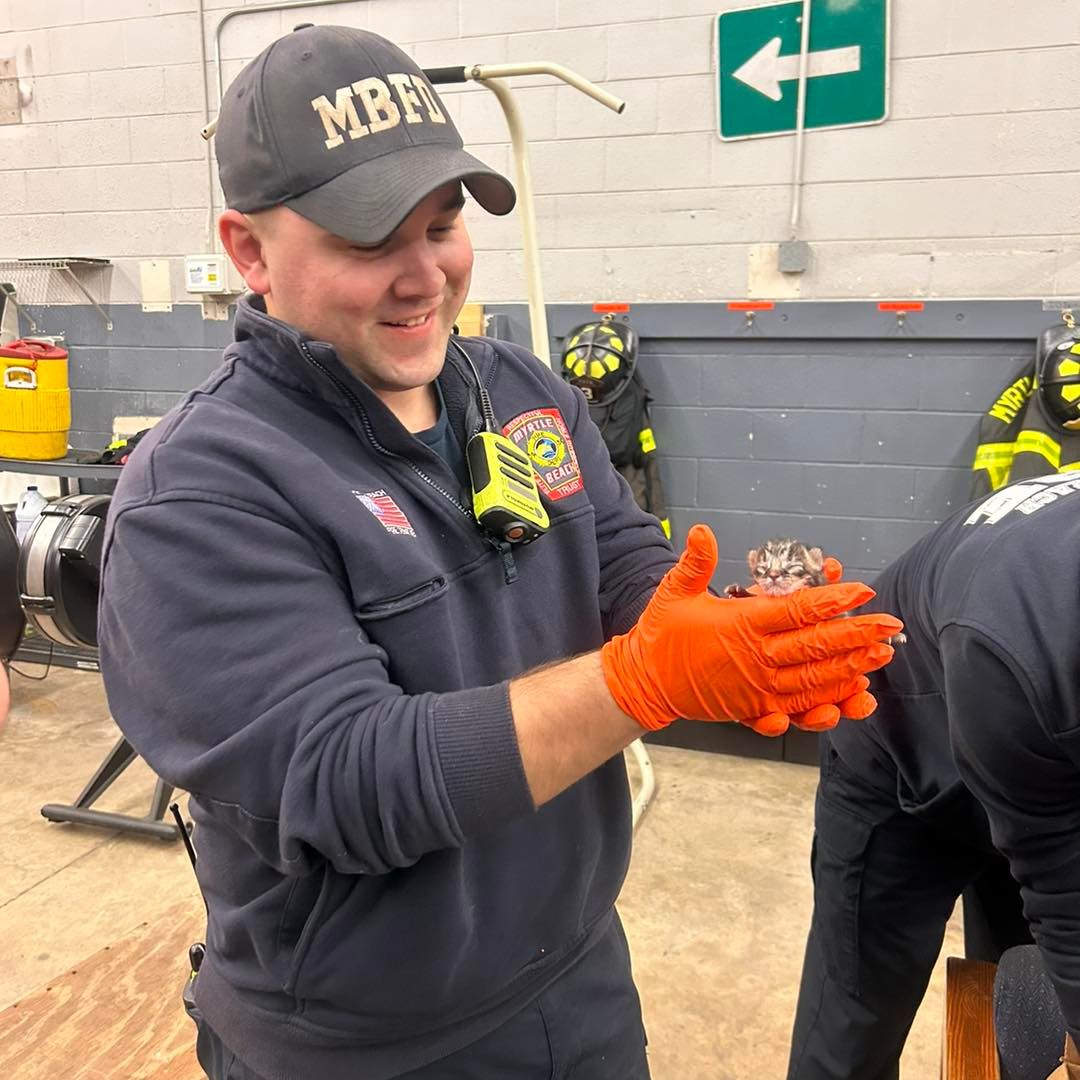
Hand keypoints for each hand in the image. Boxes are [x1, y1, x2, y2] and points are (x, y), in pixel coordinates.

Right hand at [600, 525, 902, 731]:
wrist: (644, 681)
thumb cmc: (662, 634)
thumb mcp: (674, 591)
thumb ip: (695, 562)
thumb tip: (703, 531)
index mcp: (740, 624)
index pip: (795, 611)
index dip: (831, 600)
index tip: (860, 590)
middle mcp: (754, 657)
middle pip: (815, 646)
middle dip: (856, 634)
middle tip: (888, 625)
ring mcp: (758, 687)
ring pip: (814, 679)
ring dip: (851, 667)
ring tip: (880, 655)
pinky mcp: (756, 707)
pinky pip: (799, 705)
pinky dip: (828, 700)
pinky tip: (852, 693)